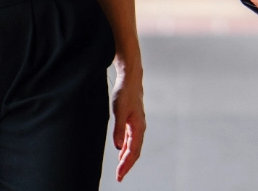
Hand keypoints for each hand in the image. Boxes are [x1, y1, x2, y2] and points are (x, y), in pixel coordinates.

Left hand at [110, 65, 145, 181]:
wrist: (130, 79)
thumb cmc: (126, 93)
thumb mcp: (120, 110)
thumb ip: (119, 129)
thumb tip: (118, 147)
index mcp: (138, 127)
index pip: (133, 151)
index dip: (126, 164)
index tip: (119, 175)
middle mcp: (139, 128)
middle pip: (135, 152)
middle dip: (127, 165)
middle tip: (119, 177)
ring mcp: (136, 126)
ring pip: (132, 147)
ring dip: (127, 159)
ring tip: (120, 170)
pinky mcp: (131, 122)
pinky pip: (130, 140)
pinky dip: (126, 149)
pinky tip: (121, 153)